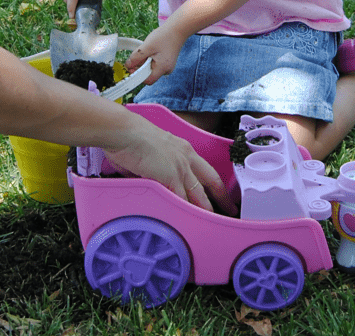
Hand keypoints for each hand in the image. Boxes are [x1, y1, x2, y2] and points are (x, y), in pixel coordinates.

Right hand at [104, 115, 237, 214]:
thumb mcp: (151, 152)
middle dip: (221, 198)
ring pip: (199, 194)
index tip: (219, 193)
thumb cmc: (130, 139)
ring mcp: (181, 167)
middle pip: (210, 181)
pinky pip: (182, 200)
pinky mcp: (171, 177)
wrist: (124, 132)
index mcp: (183, 149)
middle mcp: (186, 157)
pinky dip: (186, 212)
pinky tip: (191, 222)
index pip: (204, 169)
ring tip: (213, 224)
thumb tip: (151, 183)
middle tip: (230, 210)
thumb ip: (155, 169)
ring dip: (205, 210)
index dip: (214, 183)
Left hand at [124, 22, 187, 83]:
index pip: (148, 80)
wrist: (177, 29)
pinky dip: (150, 59)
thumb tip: (127, 66)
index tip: (131, 67)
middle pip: (149, 75)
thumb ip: (136, 57)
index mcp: (163, 68)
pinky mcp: (167, 62)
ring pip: (151, 69)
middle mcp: (167, 70)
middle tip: (139, 55)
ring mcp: (168, 66)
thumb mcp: (147, 46)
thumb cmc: (164, 37)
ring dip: (145, 62)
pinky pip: (155, 64)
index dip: (137, 76)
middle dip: (141, 66)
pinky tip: (152, 50)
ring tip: (147, 50)